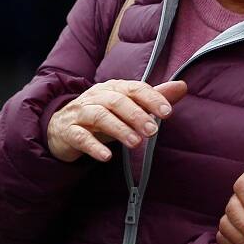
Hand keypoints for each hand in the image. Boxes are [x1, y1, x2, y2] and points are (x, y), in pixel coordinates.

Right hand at [46, 80, 186, 162]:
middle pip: (117, 101)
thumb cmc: (102, 116)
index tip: (168, 112)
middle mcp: (96, 96)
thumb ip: (153, 98)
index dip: (151, 98)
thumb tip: (182, 86)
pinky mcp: (68, 131)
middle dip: (136, 115)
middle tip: (153, 131)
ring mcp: (80, 113)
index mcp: (113, 88)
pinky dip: (94, 146)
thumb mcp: (127, 107)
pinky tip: (106, 157)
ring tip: (135, 143)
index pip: (134, 88)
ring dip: (119, 129)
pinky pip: (80, 137)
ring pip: (99, 116)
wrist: (62, 128)